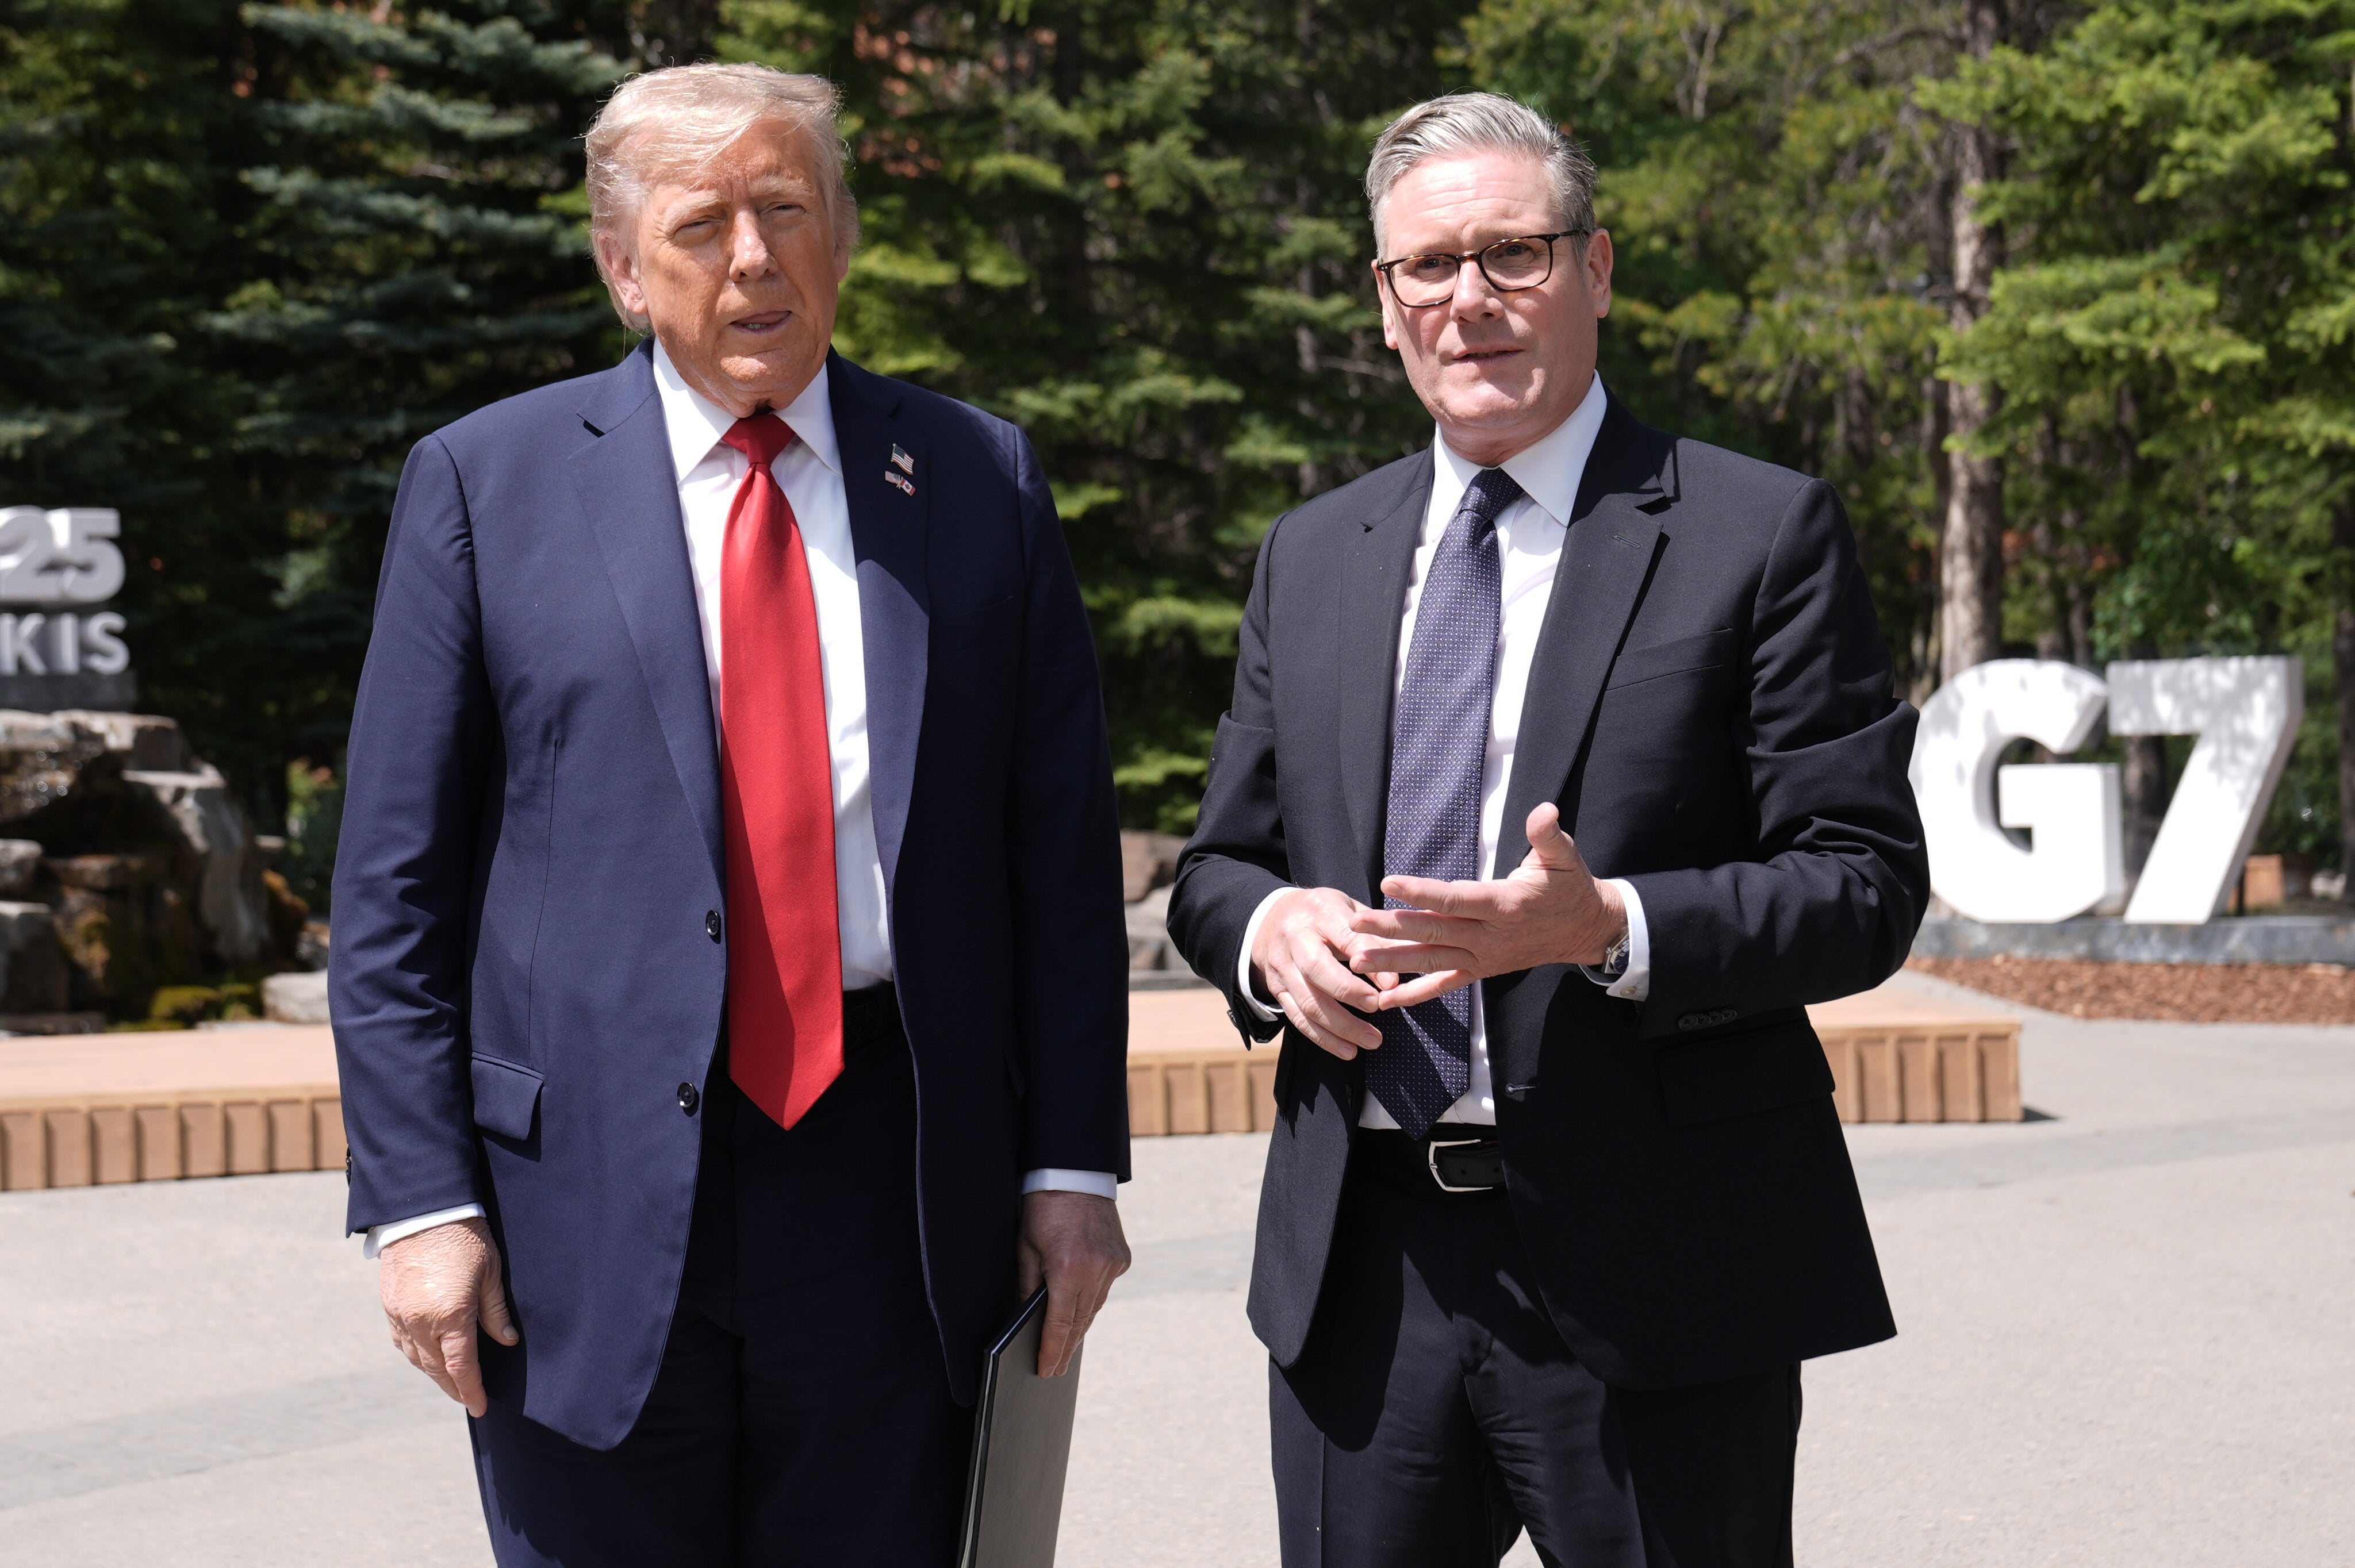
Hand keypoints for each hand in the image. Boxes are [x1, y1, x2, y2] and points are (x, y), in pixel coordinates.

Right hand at [378, 1216, 518, 1417]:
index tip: (480, 1407)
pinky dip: (415, 1354)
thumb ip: (496, 1312)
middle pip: (436, 1368)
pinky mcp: (389, 1304)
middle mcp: (420, 1322)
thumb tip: (507, 1341)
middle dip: (453, 1387)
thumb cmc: (464, 1237)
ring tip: (450, 1381)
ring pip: (415, 1357)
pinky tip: (426, 1356)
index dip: (471, 1390)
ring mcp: (400, 1314)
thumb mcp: (491, 1272)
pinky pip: (401, 1340)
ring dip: (433, 1373)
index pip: (461, 1367)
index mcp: (450, 1316)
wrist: (423, 1208)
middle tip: (468, 1399)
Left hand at [1017, 1190, 1129, 1376]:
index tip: (1047, 1371)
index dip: (1052, 1350)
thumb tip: (1023, 1320)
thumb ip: (1027, 1288)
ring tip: (1067, 1345)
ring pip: (1096, 1307)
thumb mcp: (1026, 1248)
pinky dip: (1092, 1299)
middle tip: (1056, 1368)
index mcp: (1068, 1268)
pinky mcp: (1123, 1256)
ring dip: (1080, 1325)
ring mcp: (1114, 1263)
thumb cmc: (1043, 1209)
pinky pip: (1105, 1288)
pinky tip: (1081, 1310)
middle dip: (1067, 1346)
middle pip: (1081, 1321)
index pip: (1060, 1324)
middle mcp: (1097, 1270)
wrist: (1075, 1173)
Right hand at [1249, 887, 1409, 1059]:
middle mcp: (1294, 937)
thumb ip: (1374, 939)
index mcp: (1320, 911)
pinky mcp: (1276, 989)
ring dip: (1341, 1026)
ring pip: (1308, 1001)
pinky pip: (1298, 1018)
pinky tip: (1347, 1050)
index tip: (1393, 984)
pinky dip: (1323, 1038)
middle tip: (1378, 1007)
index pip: (1345, 937)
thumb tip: (1398, 975)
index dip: (1369, 961)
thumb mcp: (1350, 912)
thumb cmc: (1324, 915)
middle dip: (1350, 993)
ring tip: (1372, 1040)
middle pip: (1317, 969)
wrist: (1273, 917)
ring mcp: (1281, 965)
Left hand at [1348, 803, 1626, 1010]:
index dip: (1420, 892)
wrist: (1585, 930)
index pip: (1454, 898)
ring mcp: (1484, 957)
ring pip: (1432, 961)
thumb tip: (1545, 810)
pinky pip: (1444, 985)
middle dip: (1391, 928)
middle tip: (1355, 923)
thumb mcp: (1564, 857)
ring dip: (1393, 962)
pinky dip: (1415, 993)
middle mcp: (1490, 935)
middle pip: (1434, 932)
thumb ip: (1548, 834)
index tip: (1387, 882)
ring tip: (1356, 961)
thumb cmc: (1569, 887)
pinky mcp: (1482, 971)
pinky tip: (1385, 1001)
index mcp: (1504, 904)